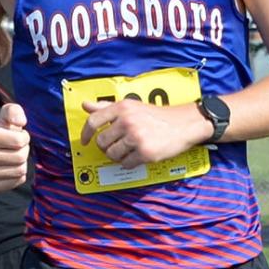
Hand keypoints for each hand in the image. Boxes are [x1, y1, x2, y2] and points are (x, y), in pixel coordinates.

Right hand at [0, 103, 29, 190]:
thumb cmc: (1, 129)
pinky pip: (18, 181)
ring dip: (21, 162)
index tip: (16, 135)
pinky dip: (19, 174)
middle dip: (23, 150)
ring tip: (12, 155)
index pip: (20, 141)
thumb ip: (14, 111)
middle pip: (21, 158)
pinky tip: (9, 167)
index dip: (24, 137)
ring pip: (21, 171)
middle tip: (14, 147)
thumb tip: (20, 122)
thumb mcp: (7, 114)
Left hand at [81, 97, 206, 168]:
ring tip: (129, 151)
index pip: (93, 121)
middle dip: (106, 147)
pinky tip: (138, 156)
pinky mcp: (145, 152)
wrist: (183, 124)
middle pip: (101, 142)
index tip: (85, 141)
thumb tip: (85, 105)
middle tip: (116, 146)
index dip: (85, 134)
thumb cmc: (156, 115)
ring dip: (118, 156)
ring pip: (112, 155)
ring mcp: (136, 138)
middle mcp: (127, 121)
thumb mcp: (131, 106)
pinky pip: (126, 164)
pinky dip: (129, 163)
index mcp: (122, 107)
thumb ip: (106, 107)